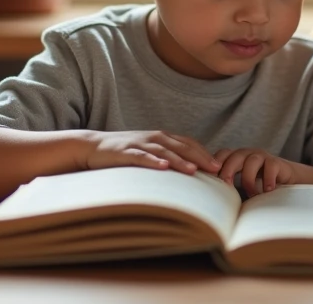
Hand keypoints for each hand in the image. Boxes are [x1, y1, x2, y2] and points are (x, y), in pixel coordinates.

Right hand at [79, 130, 220, 175]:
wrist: (93, 146)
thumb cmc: (125, 153)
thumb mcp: (149, 153)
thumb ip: (167, 158)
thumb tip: (189, 174)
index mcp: (162, 138)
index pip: (189, 143)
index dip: (205, 153)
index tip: (220, 167)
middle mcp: (154, 137)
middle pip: (182, 146)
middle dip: (200, 157)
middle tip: (216, 170)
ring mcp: (140, 143)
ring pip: (164, 151)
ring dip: (180, 160)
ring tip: (193, 170)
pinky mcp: (125, 152)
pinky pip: (141, 156)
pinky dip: (153, 161)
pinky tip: (163, 167)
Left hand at [214, 147, 299, 196]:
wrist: (286, 180)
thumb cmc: (259, 185)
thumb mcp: (241, 185)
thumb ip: (229, 188)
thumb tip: (212, 204)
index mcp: (236, 158)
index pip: (222, 154)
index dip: (215, 166)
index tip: (211, 181)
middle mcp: (248, 154)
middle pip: (234, 155)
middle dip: (228, 170)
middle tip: (226, 187)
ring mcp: (262, 157)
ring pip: (252, 160)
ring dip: (248, 178)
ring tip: (252, 195)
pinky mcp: (277, 162)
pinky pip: (271, 165)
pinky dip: (268, 178)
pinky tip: (267, 191)